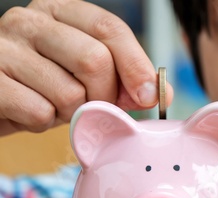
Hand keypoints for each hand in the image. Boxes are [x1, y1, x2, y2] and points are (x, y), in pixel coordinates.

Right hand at [0, 0, 173, 135]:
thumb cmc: (44, 85)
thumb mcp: (84, 74)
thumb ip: (122, 78)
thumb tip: (159, 92)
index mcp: (60, 11)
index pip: (110, 28)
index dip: (136, 65)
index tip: (149, 96)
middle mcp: (30, 21)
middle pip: (94, 60)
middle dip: (104, 96)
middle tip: (93, 106)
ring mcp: (4, 48)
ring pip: (69, 92)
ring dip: (72, 113)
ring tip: (55, 106)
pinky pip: (40, 112)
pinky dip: (44, 123)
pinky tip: (32, 112)